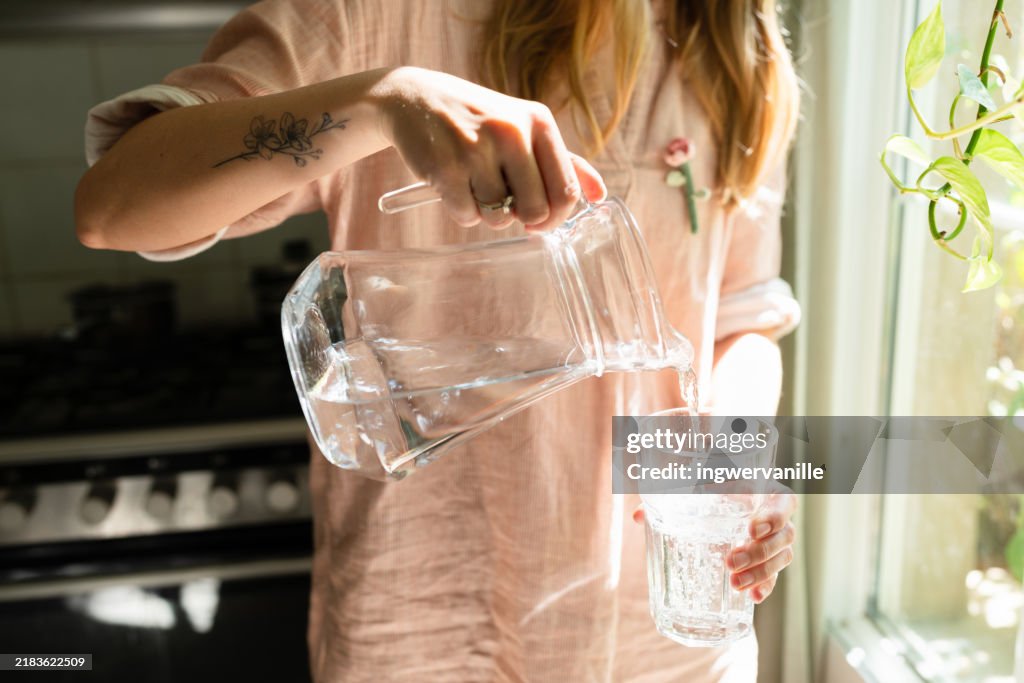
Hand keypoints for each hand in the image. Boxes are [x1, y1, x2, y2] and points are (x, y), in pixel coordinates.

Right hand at [376, 66, 605, 229]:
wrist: (415, 98)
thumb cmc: (478, 119)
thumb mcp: (524, 127)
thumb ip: (564, 161)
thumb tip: (600, 194)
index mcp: (538, 122)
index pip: (566, 191)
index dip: (556, 218)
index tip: (540, 221)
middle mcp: (512, 133)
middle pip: (537, 210)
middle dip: (522, 219)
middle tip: (506, 204)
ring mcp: (477, 150)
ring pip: (500, 217)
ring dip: (489, 215)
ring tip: (476, 187)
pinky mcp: (446, 168)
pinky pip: (467, 217)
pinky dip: (462, 212)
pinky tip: (455, 187)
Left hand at [632, 490, 796, 603]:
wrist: (726, 503)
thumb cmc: (715, 491)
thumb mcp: (700, 488)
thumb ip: (671, 497)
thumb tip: (638, 516)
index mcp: (765, 494)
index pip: (784, 502)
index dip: (774, 515)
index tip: (752, 528)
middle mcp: (776, 519)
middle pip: (784, 536)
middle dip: (759, 552)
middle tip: (731, 560)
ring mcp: (776, 542)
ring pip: (782, 558)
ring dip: (761, 572)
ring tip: (736, 582)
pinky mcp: (769, 562)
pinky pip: (775, 576)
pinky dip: (766, 586)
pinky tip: (754, 597)